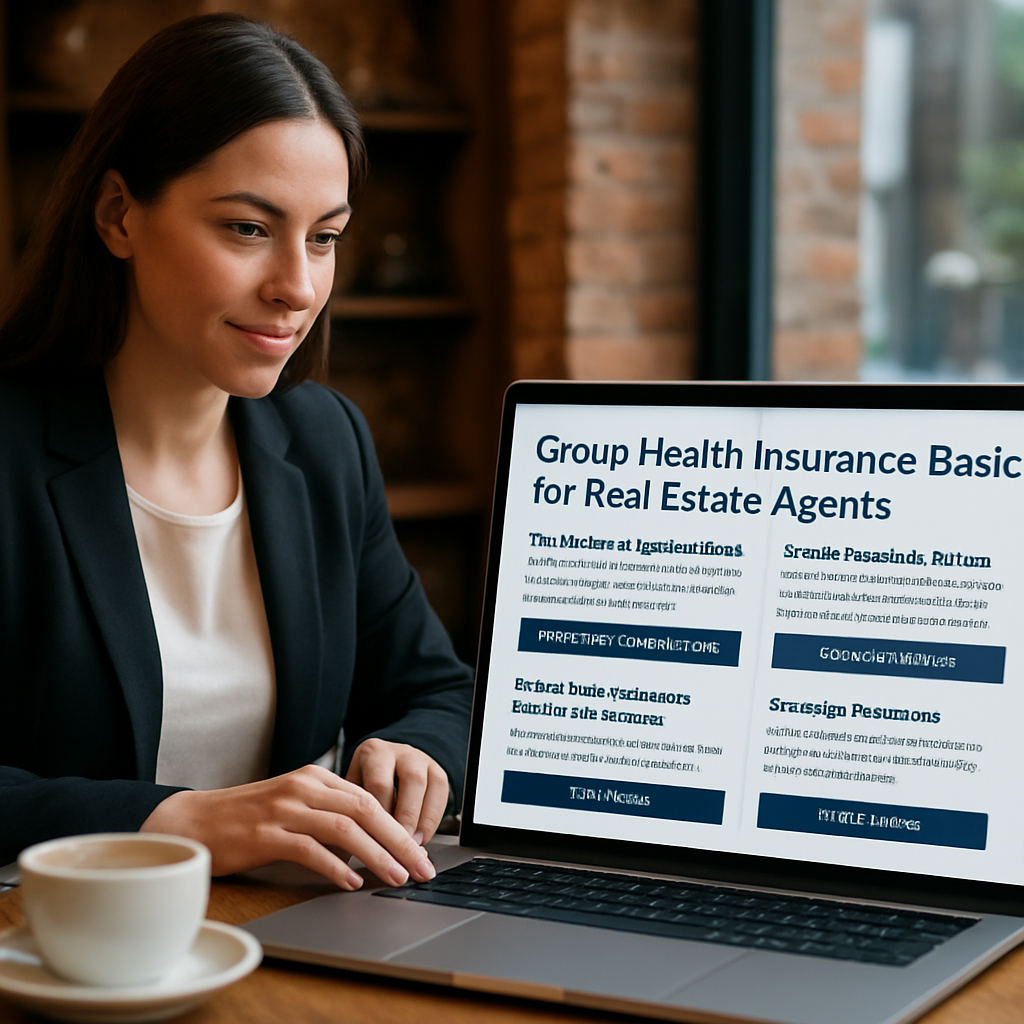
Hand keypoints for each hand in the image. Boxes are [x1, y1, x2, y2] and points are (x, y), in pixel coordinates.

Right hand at [140, 763, 435, 889]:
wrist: (194, 820)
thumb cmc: (246, 817)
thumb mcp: (293, 804)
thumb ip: (328, 813)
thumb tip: (371, 842)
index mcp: (314, 777)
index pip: (369, 798)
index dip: (398, 826)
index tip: (420, 852)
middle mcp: (303, 787)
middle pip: (365, 809)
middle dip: (399, 840)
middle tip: (421, 867)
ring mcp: (283, 808)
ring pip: (344, 828)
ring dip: (376, 855)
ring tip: (396, 877)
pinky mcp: (265, 834)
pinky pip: (309, 848)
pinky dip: (335, 866)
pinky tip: (351, 882)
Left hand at [345, 738, 449, 845]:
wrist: (381, 766)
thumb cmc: (361, 784)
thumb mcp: (349, 793)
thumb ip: (352, 814)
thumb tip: (349, 852)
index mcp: (373, 752)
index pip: (380, 784)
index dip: (381, 815)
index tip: (378, 841)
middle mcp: (400, 751)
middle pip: (411, 780)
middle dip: (407, 817)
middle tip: (400, 846)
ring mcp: (421, 759)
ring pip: (430, 784)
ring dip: (423, 819)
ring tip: (413, 844)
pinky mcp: (437, 770)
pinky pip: (442, 792)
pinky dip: (434, 818)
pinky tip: (423, 836)